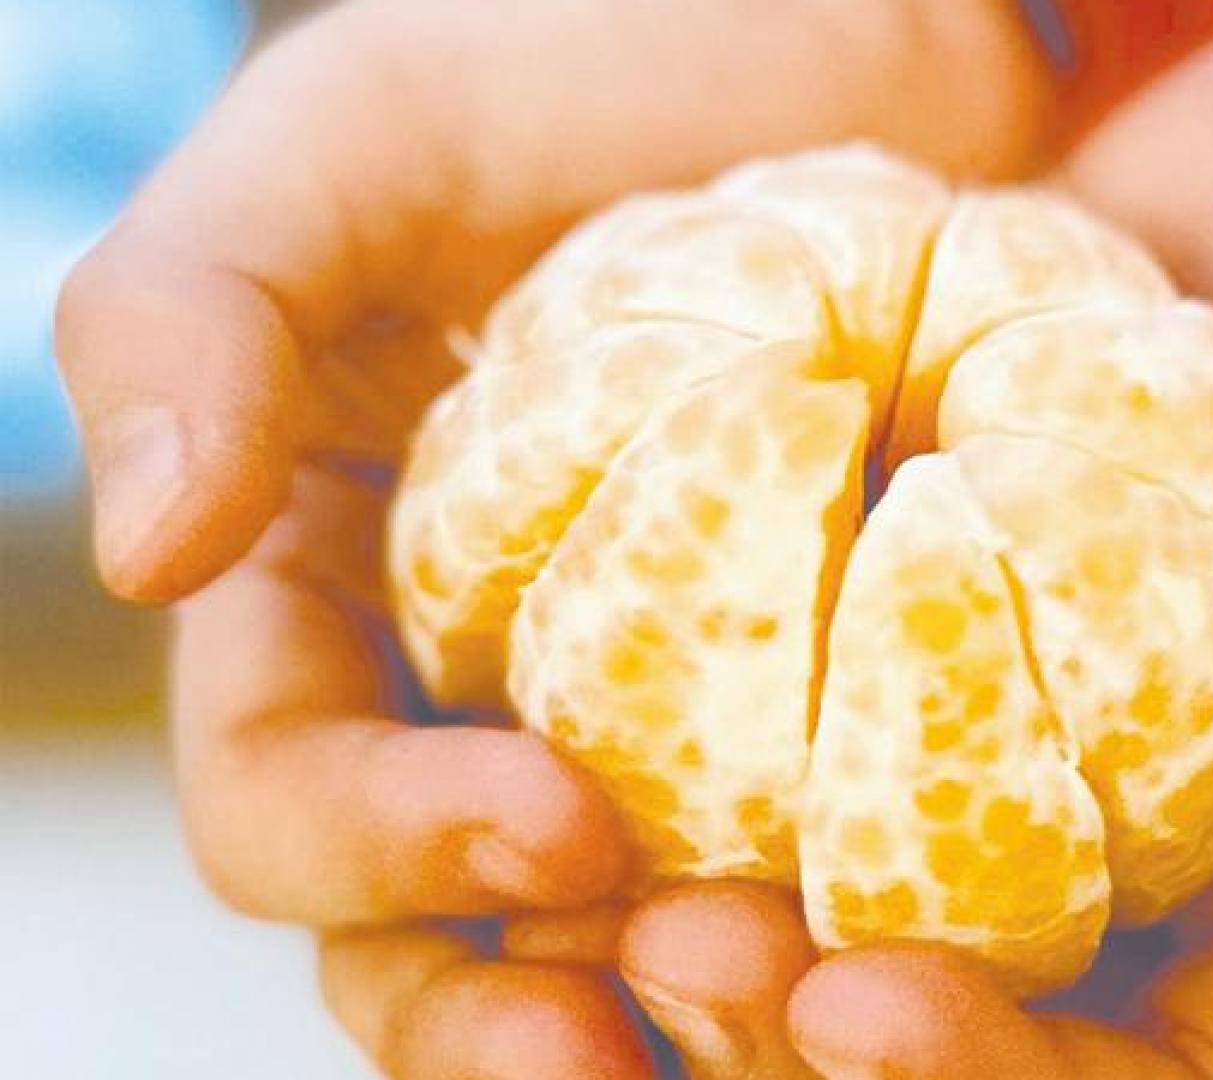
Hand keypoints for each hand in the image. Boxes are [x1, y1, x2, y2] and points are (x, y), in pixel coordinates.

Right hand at [54, 1, 1052, 1074]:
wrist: (862, 41)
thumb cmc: (601, 60)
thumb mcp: (370, 135)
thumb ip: (199, 308)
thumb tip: (142, 551)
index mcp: (333, 595)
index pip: (292, 792)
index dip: (382, 850)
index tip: (552, 828)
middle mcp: (481, 689)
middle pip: (442, 935)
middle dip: (509, 1021)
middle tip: (628, 1050)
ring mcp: (663, 713)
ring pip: (623, 943)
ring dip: (676, 1022)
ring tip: (783, 1035)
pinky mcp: (835, 704)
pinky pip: (822, 859)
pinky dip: (846, 928)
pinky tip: (923, 959)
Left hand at [610, 2, 1212, 1075]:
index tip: (850, 1007)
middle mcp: (1146, 865)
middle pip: (951, 1033)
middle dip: (794, 1037)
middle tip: (668, 942)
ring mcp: (1010, 746)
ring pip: (827, 913)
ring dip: (690, 927)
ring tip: (567, 865)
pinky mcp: (910, 626)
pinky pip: (774, 730)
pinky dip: (668, 755)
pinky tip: (561, 720)